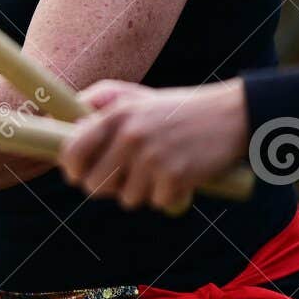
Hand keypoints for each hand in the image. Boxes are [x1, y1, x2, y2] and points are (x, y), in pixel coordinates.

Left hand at [61, 79, 249, 209]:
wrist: (235, 114)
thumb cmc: (178, 109)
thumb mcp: (137, 96)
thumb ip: (100, 103)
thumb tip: (64, 123)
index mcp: (117, 115)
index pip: (72, 152)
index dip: (72, 169)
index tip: (79, 173)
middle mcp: (130, 136)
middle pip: (94, 185)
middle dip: (107, 187)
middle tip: (125, 177)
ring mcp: (152, 158)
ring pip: (125, 198)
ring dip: (141, 191)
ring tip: (159, 168)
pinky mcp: (175, 177)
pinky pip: (156, 202)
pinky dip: (167, 194)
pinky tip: (180, 173)